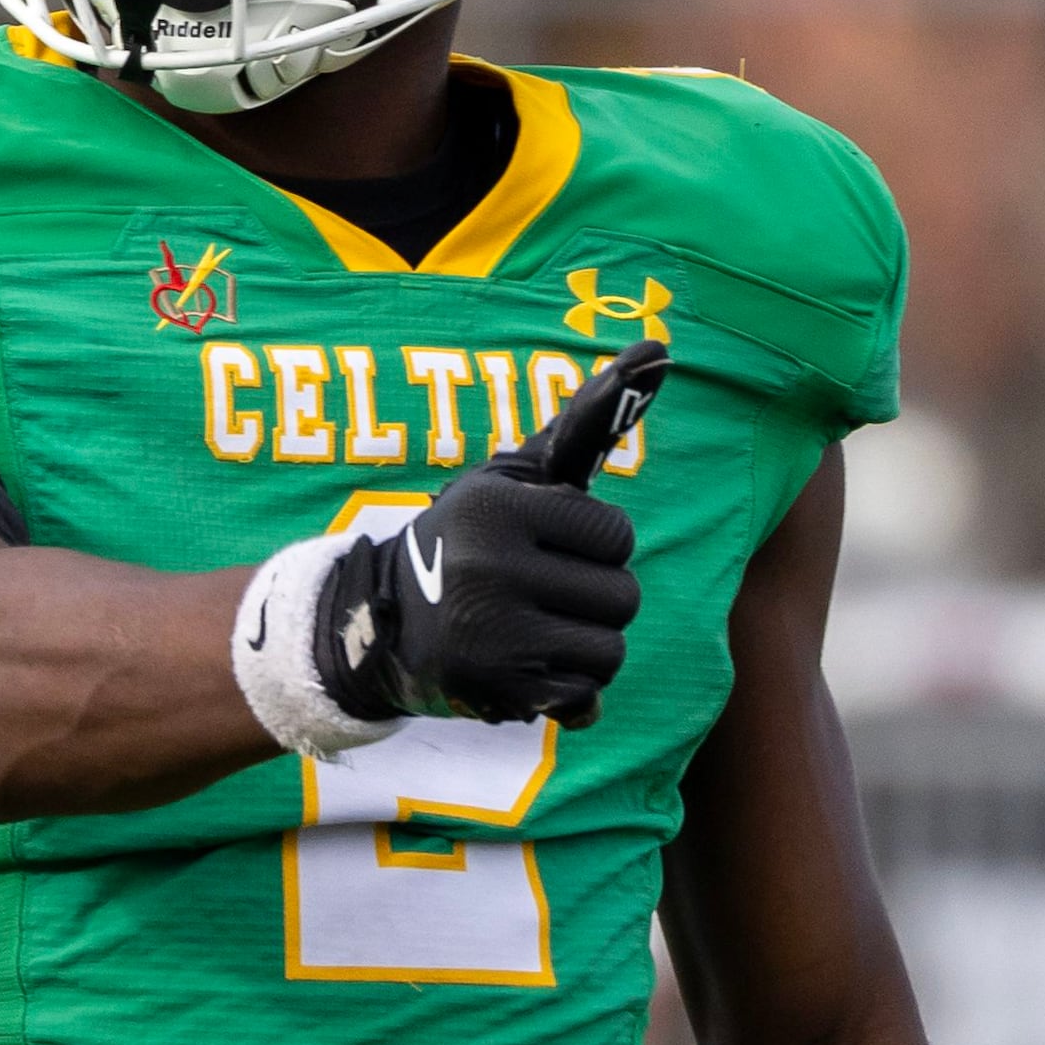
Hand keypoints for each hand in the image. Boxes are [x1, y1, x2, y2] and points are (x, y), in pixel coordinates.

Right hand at [318, 345, 663, 728]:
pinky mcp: (495, 692)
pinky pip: (586, 698)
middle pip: (622, 597)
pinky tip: (526, 671)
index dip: (591, 545)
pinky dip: (568, 693)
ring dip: (585, 648)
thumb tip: (662, 346)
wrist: (382, 627)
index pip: (617, 536)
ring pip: (611, 651)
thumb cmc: (472, 540)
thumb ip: (589, 420)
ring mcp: (491, 634)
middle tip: (537, 595)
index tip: (542, 546)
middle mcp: (490, 567)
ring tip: (532, 632)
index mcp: (498, 507)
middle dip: (593, 599)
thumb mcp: (515, 478)